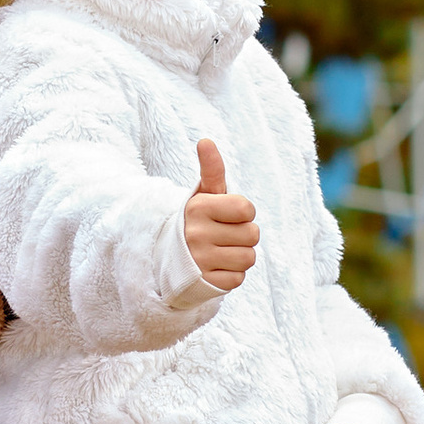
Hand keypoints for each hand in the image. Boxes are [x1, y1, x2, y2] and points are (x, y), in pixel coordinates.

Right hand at [184, 136, 258, 291]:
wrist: (170, 258)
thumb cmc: (198, 221)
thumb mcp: (203, 194)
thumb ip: (211, 169)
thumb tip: (205, 141)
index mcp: (198, 207)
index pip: (247, 209)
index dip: (243, 213)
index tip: (226, 216)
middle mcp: (196, 233)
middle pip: (252, 235)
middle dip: (243, 235)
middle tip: (223, 235)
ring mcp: (199, 260)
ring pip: (248, 258)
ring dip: (240, 256)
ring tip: (220, 252)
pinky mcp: (204, 283)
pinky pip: (238, 279)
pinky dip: (231, 274)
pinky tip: (216, 268)